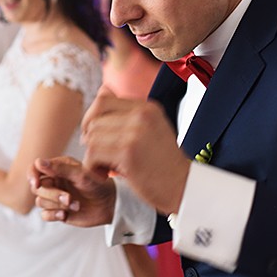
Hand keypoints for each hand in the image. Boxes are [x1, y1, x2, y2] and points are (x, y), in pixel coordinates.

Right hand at [30, 155, 116, 226]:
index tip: (36, 183)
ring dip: (57, 204)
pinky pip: (45, 214)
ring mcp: (55, 197)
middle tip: (69, 198)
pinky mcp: (57, 211)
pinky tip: (65, 214)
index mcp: (58, 168)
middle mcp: (54, 181)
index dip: (32, 175)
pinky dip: (54, 215)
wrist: (110, 205)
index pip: (35, 169)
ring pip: (40, 201)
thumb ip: (59, 168)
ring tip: (76, 205)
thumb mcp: (80, 175)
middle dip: (52, 194)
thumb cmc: (98, 185)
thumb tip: (38, 162)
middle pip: (37, 188)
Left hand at [80, 87, 190, 213]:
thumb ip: (128, 112)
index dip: (91, 119)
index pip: (102, 100)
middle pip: (94, 120)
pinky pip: (92, 155)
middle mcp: (141, 115)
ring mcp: (135, 133)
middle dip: (91, 140)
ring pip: (91, 138)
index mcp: (147, 107)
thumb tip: (102, 89)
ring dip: (93, 156)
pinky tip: (107, 175)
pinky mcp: (128, 153)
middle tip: (101, 157)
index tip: (96, 138)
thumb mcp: (151, 129)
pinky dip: (93, 168)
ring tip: (107, 168)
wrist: (184, 188)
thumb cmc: (164, 164)